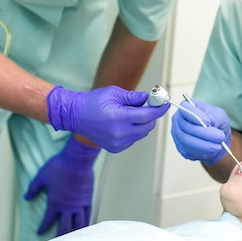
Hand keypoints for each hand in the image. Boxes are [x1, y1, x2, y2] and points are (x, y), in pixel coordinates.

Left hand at [24, 136, 100, 235]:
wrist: (78, 158)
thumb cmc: (60, 165)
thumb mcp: (41, 176)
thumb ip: (34, 188)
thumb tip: (27, 197)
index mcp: (55, 202)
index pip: (47, 220)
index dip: (43, 228)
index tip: (40, 232)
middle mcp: (68, 206)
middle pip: (64, 227)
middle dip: (59, 236)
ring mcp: (79, 203)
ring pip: (78, 223)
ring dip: (74, 232)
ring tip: (72, 238)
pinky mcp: (88, 198)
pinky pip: (88, 213)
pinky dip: (87, 221)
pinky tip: (86, 224)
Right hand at [47, 85, 169, 152]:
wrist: (76, 116)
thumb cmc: (93, 102)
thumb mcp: (114, 93)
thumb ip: (134, 97)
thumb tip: (150, 97)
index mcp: (118, 118)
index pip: (147, 116)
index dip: (159, 109)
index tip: (166, 103)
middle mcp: (119, 133)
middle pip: (148, 126)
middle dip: (151, 115)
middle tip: (147, 105)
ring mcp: (117, 142)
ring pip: (143, 133)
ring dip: (143, 123)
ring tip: (131, 113)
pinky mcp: (116, 147)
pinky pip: (134, 138)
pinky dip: (135, 130)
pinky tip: (124, 123)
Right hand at [171, 99, 230, 163]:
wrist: (216, 137)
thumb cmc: (216, 122)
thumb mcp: (219, 115)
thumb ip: (214, 117)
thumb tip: (207, 122)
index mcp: (186, 107)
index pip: (185, 108)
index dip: (195, 115)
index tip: (208, 122)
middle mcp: (178, 120)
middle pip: (186, 127)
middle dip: (204, 133)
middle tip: (219, 137)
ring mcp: (177, 135)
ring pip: (187, 140)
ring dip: (204, 144)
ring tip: (218, 146)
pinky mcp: (181, 148)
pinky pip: (188, 150)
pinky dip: (201, 151)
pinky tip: (212, 150)